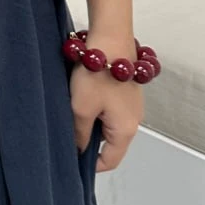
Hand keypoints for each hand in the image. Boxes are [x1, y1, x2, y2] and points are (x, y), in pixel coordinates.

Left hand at [69, 55, 142, 172]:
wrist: (110, 40)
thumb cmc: (98, 75)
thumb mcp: (81, 109)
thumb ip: (80, 134)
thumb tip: (79, 149)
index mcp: (126, 130)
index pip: (111, 160)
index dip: (91, 164)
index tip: (73, 159)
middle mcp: (134, 120)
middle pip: (111, 143)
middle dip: (89, 141)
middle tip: (69, 131)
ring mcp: (132, 105)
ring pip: (109, 125)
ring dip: (92, 122)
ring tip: (75, 110)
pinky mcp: (127, 92)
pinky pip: (111, 109)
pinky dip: (97, 109)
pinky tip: (83, 97)